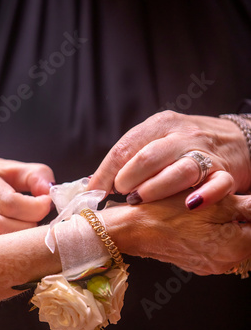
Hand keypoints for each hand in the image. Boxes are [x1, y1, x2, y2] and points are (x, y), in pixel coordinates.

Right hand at [0, 157, 54, 240]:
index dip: (35, 208)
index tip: (47, 206)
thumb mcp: (10, 169)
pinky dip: (2, 255)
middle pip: (1, 226)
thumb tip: (49, 190)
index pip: (9, 202)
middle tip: (37, 223)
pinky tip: (12, 248)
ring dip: (17, 244)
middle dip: (27, 228)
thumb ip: (35, 175)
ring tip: (26, 234)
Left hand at [89, 111, 250, 209]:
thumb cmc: (186, 144)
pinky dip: (205, 195)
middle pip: (149, 157)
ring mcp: (205, 154)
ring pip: (180, 171)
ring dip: (156, 188)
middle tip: (121, 194)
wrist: (235, 140)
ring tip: (141, 200)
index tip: (93, 192)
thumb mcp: (157, 139)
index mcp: (160, 125)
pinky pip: (217, 185)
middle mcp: (182, 136)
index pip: (126, 147)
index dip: (105, 172)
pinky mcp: (225, 173)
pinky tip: (190, 205)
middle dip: (128, 178)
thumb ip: (130, 157)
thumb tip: (94, 183)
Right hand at [103, 192, 250, 274]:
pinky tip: (199, 219)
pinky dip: (212, 232)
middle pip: (247, 235)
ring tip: (212, 206)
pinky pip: (214, 246)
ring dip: (228, 224)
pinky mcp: (195, 262)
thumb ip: (248, 207)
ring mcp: (209, 265)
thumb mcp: (216, 202)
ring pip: (231, 240)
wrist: (133, 229)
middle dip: (242, 217)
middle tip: (226, 199)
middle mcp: (226, 262)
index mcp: (236, 248)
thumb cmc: (170, 212)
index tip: (239, 201)